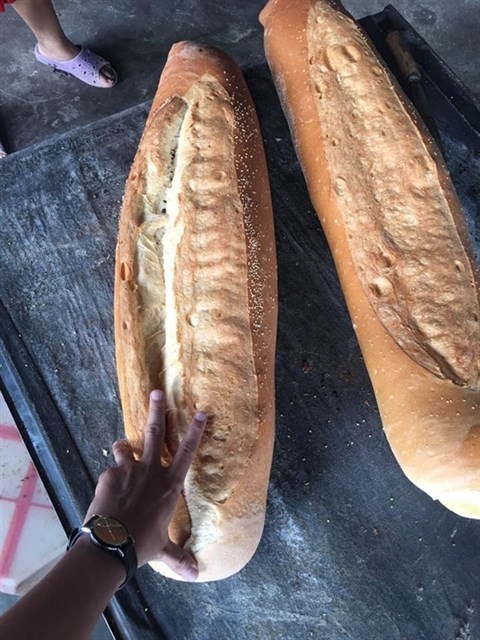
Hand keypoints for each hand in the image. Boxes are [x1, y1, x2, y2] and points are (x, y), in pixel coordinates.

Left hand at [84, 390, 205, 580]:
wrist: (111, 544)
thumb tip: (195, 573)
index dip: (195, 431)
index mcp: (169, 485)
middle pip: (155, 434)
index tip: (201, 411)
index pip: (186, 453)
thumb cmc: (143, 545)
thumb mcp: (162, 550)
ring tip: (122, 446)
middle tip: (156, 392)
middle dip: (157, 411)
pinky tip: (107, 490)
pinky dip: (110, 476)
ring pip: (126, 447)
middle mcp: (151, 471)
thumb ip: (178, 557)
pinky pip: (110, 471)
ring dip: (124, 446)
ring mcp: (129, 470)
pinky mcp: (109, 474)